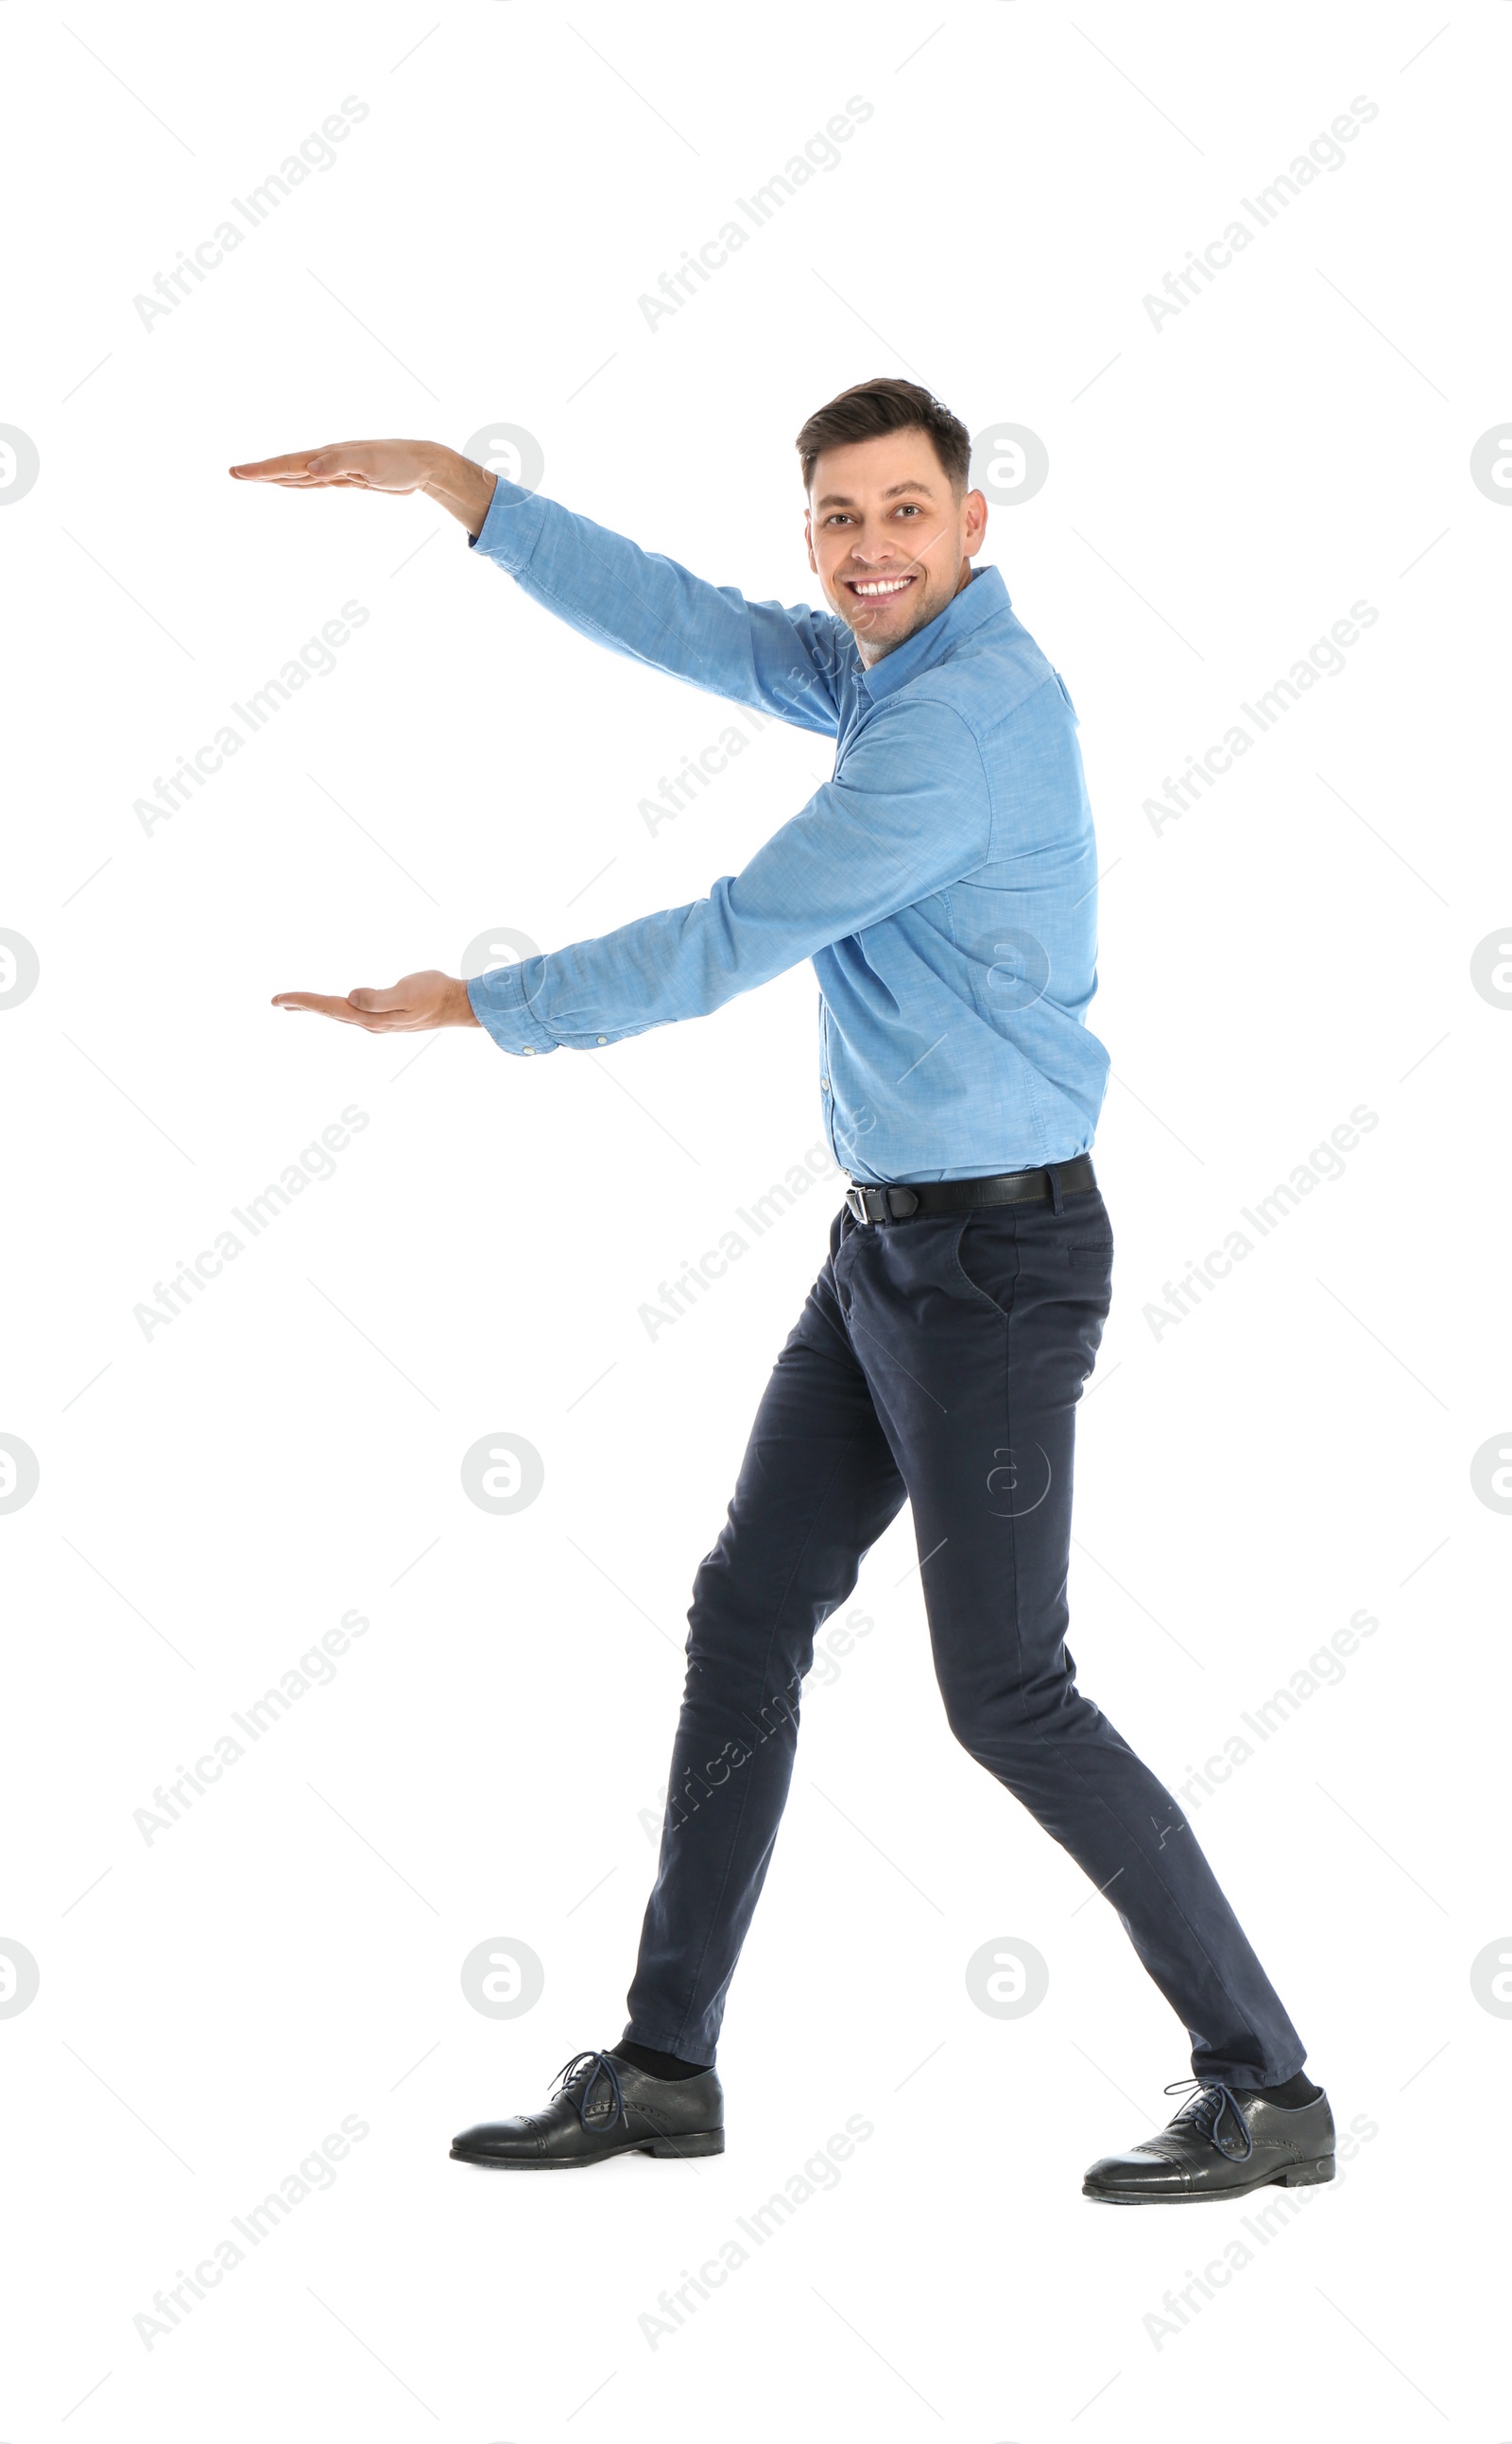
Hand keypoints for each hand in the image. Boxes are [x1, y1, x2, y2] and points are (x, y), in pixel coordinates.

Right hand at [230, 440, 496, 534]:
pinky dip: (296, 482)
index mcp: (327, 456)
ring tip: (250, 477)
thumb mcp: (371, 464)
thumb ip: (339, 464)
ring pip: (297, 474)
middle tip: (232, 473)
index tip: (237, 472)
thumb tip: (309, 470)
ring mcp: (335, 469)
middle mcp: (327, 460)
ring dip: (274, 476)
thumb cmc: (399, 462)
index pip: (287, 464)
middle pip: (286, 467)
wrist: (422, 463)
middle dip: (260, 472)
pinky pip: (314, 482)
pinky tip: (289, 483)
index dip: (262, 470)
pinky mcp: (347, 479)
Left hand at [272, 971, 480, 1031]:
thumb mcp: (408, 993)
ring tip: (294, 1005)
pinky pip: (349, 1012)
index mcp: (371, 1018)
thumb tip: (350, 996)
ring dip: (315, 1008)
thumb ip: (379, 998)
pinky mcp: (384, 1016)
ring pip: (338, 1013)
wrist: (457, 1005)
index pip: (329, 1007)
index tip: (278, 999)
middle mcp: (370, 1023)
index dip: (303, 1001)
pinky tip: (334, 1006)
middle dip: (302, 1006)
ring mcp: (377, 1021)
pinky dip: (332, 1008)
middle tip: (275, 1002)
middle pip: (328, 1012)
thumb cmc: (435, 994)